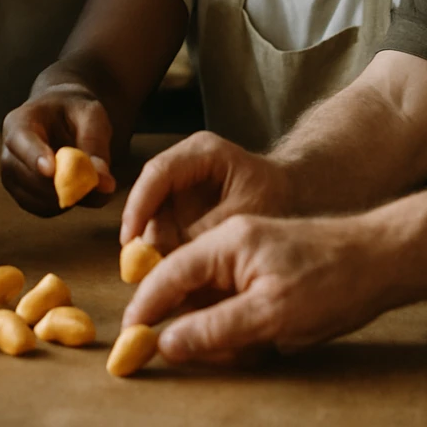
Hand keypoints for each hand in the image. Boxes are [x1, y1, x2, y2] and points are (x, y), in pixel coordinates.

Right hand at [1, 91, 116, 215]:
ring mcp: (12, 176)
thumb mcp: (91, 116)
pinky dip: (65, 204)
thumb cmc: (75, 111)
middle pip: (26, 176)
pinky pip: (43, 209)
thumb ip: (96, 144)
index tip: (52, 170)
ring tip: (90, 180)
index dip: (34, 157)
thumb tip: (104, 183)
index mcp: (19, 122)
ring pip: (35, 198)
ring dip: (66, 196)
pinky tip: (78, 188)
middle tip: (96, 185)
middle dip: (61, 185)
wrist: (63, 118)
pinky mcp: (22, 195)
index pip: (20, 141)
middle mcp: (9, 151)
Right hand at [120, 132, 289, 254]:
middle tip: (136, 268)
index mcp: (202, 151)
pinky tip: (168, 271)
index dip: (139, 205)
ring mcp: (182, 181)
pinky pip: (166, 225)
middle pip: (150, 194)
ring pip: (154, 213)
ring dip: (152, 244)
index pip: (158, 172)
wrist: (296, 196)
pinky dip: (166, 247)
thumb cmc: (276, 198)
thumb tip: (168, 256)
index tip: (129, 238)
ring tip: (152, 275)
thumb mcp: (244, 213)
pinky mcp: (184, 201)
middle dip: (142, 232)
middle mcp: (185, 161)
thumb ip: (206, 230)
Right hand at [122, 213, 389, 363]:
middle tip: (217, 353)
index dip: (147, 307)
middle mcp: (230, 239)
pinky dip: (241, 324)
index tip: (129, 338)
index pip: (170, 272)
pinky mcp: (263, 265)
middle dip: (196, 325)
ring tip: (258, 347)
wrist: (384, 259)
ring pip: (211, 297)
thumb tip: (166, 343)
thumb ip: (216, 328)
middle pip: (187, 286)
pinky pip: (233, 298)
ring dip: (225, 330)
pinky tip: (266, 340)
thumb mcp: (272, 316)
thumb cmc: (333, 282)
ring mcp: (247, 250)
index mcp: (226, 241)